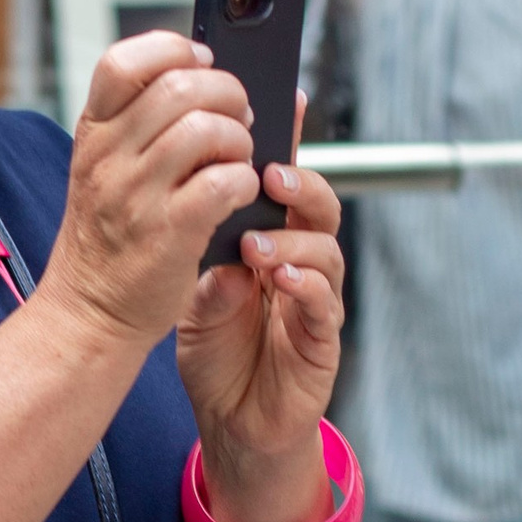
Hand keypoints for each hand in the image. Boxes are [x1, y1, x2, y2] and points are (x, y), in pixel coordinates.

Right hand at [36, 33, 263, 357]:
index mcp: (94, 133)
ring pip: (207, 130)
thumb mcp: (105, 168)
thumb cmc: (109, 238)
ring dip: (239, 140)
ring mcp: (137, 195)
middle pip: (180, 87)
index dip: (174, 49)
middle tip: (238, 118)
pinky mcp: (170, 233)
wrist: (88, 312)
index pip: (124, 60)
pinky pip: (224, 182)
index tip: (201, 64)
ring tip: (238, 159)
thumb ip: (141, 122)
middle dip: (227, 93)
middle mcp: (110, 158)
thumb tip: (203, 71)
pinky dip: (244, 181)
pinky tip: (239, 193)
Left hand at [177, 94, 345, 521]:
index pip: (280, 180)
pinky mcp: (321, 338)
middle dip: (298, 180)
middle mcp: (299, 258)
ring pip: (327, 247)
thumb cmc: (214, 346)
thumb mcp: (193, 287)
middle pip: (316, 201)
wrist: (227, 417)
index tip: (277, 104)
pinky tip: (278, 277)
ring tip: (256, 243)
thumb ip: (201, 248)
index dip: (284, 140)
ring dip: (294, 238)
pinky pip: (324, 302)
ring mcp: (315, 296)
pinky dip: (305, 284)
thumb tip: (209, 208)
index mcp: (268, 235)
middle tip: (267, 172)